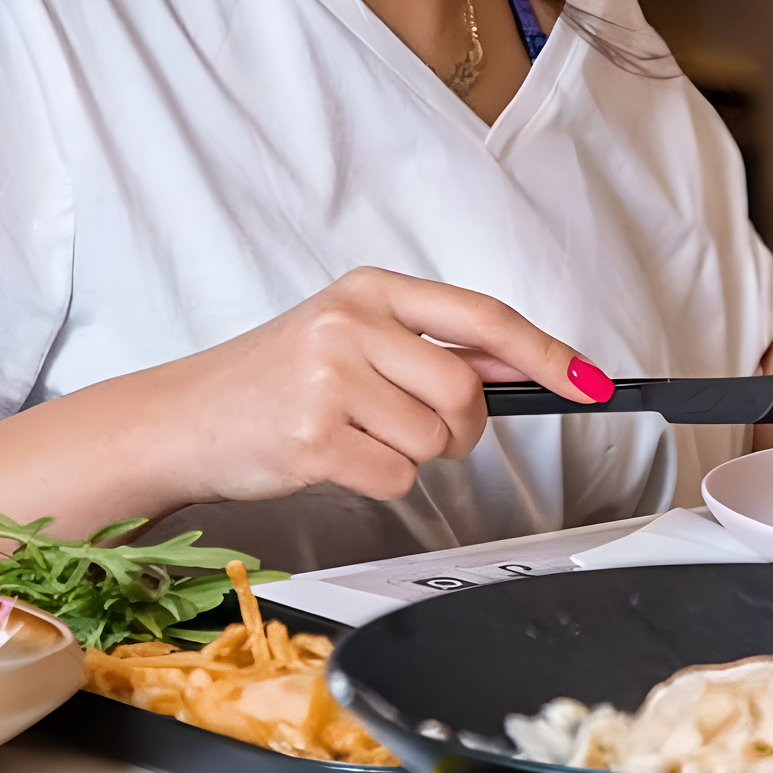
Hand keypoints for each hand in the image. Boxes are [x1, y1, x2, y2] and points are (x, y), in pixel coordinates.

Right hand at [158, 268, 608, 504]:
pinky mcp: (312, 438)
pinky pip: (396, 478)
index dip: (545, 353)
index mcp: (370, 290)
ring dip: (411, 456)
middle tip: (411, 427)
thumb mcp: (350, 336)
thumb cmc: (272, 379)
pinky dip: (377, 482)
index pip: (483, 318)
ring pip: (433, 442)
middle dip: (459, 428)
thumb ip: (432, 345)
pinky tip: (333, 459)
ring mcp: (329, 379)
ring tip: (354, 436)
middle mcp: (352, 324)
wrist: (182, 418)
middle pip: (465, 393)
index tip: (590, 382)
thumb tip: (520, 361)